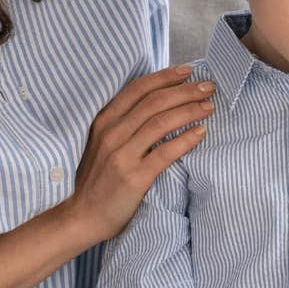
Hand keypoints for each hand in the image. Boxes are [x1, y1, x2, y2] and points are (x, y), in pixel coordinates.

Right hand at [64, 65, 213, 240]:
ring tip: (209, 107)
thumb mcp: (100, 145)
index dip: (165, 77)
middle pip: (154, 102)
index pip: (138, 89)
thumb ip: (121, 126)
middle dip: (185, 90)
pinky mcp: (134, 177)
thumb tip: (155, 107)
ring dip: (190, 110)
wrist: (79, 217)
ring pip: (161, 122)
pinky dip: (186, 139)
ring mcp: (122, 155)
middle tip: (208, 87)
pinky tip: (202, 132)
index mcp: (103, 122)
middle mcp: (112, 134)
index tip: (186, 71)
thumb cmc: (95, 181)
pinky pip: (165, 153)